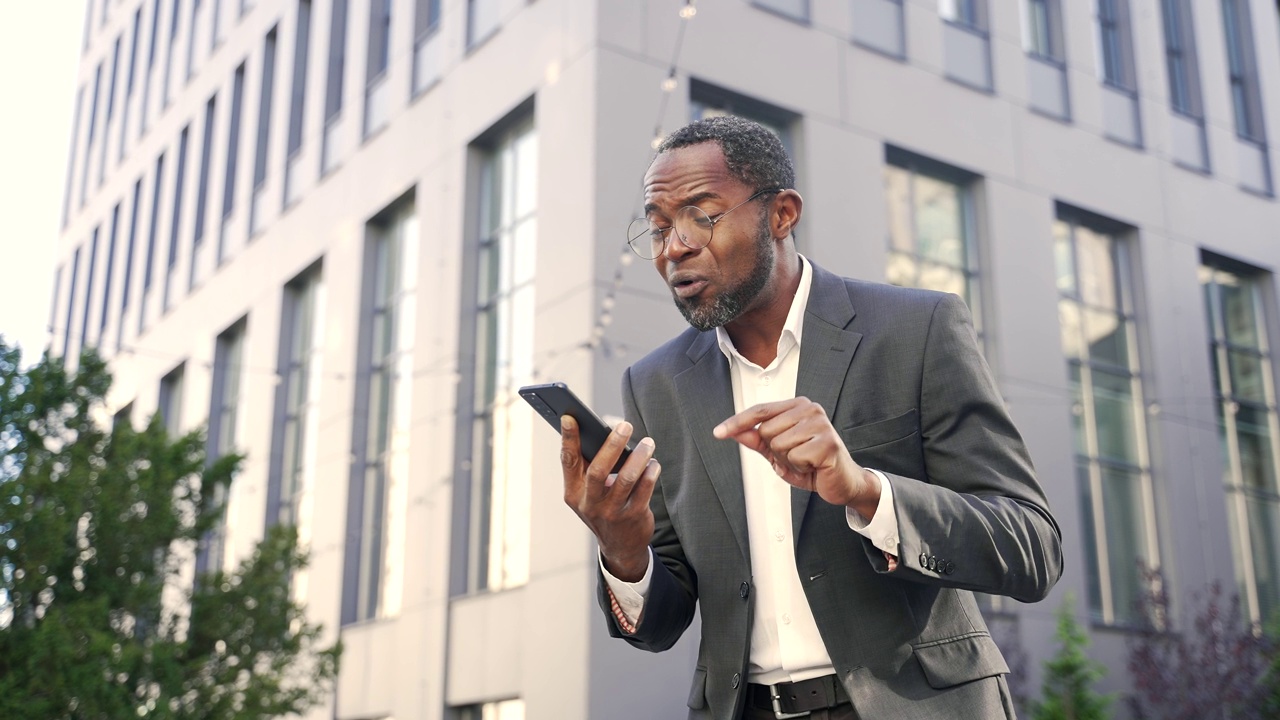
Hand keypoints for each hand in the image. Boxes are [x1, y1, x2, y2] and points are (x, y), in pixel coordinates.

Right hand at [561, 416, 659, 581]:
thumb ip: (591, 466)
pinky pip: (644, 490)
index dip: (568, 438)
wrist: (620, 546)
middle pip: (598, 470)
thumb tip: (608, 431)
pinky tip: (654, 463)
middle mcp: (589, 503)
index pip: (568, 461)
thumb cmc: (603, 506)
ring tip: (648, 443)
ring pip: (626, 479)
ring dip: (639, 457)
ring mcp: (611, 512)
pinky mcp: (632, 517)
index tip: (570, 416)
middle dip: (612, 445)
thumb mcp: (588, 492)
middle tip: (625, 425)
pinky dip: (651, 473)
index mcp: (574, 492)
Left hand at [713, 398, 880, 517]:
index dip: (737, 422)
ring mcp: (820, 423)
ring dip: (788, 460)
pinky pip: (795, 456)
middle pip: (767, 430)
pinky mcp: (827, 441)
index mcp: (797, 406)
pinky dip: (800, 467)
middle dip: (776, 451)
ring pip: (778, 444)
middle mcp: (810, 409)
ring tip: (806, 462)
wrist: (842, 482)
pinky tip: (814, 466)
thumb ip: (757, 440)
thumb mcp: (778, 453)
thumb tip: (735, 432)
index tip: (718, 432)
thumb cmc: (811, 464)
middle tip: (796, 457)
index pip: (760, 411)